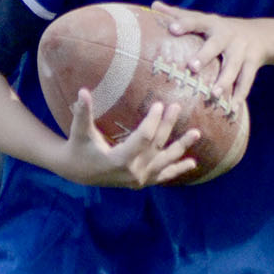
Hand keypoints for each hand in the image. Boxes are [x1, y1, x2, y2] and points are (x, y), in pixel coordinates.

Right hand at [61, 88, 200, 187]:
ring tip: (196, 134)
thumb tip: (82, 91)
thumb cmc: (78, 147)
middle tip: (176, 106)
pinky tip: (192, 163)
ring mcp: (138, 179)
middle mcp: (132, 172)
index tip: (159, 104)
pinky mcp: (141, 182)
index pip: (143, 139)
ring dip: (181, 147)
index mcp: (119, 160)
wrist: (77, 172)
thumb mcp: (79, 131)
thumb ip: (82, 112)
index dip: (153, 121)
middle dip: (167, 125)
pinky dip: (177, 170)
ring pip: (164, 161)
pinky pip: (162, 176)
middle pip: (156, 146)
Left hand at [151, 0, 268, 106]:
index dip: (184, 24)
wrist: (261, 34)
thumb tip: (154, 4)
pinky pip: (247, 80)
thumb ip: (179, 15)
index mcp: (211, 24)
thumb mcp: (204, 19)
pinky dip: (240, 95)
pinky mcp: (252, 63)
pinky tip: (232, 109)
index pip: (196, 21)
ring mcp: (242, 49)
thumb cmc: (221, 29)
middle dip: (205, 55)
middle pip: (216, 45)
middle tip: (192, 67)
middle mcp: (227, 35)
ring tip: (214, 95)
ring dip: (224, 81)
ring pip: (233, 66)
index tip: (172, 29)